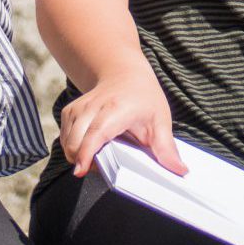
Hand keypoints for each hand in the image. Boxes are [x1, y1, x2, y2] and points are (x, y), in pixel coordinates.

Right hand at [58, 70, 186, 176]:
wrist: (124, 73)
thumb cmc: (143, 98)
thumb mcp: (160, 120)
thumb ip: (166, 148)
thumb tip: (180, 171)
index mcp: (116, 109)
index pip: (96, 133)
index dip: (86, 153)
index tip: (81, 171)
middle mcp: (93, 107)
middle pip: (76, 141)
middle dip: (83, 161)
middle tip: (103, 168)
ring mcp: (78, 108)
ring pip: (67, 141)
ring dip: (77, 156)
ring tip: (98, 157)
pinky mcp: (69, 112)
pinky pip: (64, 137)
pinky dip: (72, 148)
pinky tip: (88, 149)